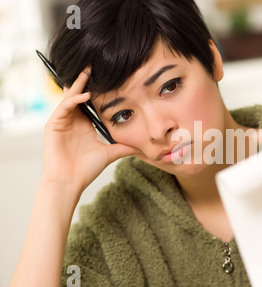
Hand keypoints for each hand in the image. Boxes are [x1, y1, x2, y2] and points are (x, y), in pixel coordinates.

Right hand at [42, 67, 136, 190]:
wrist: (70, 182)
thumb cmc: (86, 169)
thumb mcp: (110, 153)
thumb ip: (124, 146)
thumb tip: (142, 146)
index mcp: (84, 124)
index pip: (90, 101)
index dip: (98, 89)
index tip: (109, 76)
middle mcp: (73, 120)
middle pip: (79, 94)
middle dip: (86, 80)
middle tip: (93, 64)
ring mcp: (62, 121)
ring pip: (70, 97)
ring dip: (79, 84)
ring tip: (88, 71)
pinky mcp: (53, 125)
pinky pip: (64, 107)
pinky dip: (74, 100)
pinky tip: (86, 96)